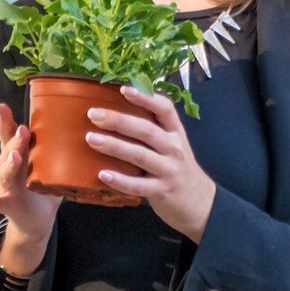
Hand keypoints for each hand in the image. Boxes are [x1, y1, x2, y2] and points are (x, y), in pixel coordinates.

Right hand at [0, 103, 60, 272]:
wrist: (36, 221)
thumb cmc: (45, 188)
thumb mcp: (52, 166)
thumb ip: (63, 150)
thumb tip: (91, 127)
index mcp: (17, 155)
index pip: (9, 135)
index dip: (5, 121)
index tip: (3, 106)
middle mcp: (8, 168)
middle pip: (7, 150)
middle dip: (14, 140)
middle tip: (24, 131)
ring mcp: (6, 187)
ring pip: (3, 173)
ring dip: (8, 164)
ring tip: (15, 157)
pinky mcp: (8, 206)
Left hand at [84, 85, 215, 241]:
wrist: (198, 201)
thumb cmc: (176, 167)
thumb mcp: (172, 144)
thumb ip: (152, 129)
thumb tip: (116, 110)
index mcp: (175, 133)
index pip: (164, 109)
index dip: (145, 97)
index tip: (123, 89)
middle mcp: (174, 149)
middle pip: (146, 131)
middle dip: (119, 121)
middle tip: (93, 114)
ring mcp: (169, 171)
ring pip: (140, 155)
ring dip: (114, 146)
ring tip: (91, 139)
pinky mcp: (161, 191)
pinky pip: (138, 185)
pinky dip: (120, 180)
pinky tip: (102, 174)